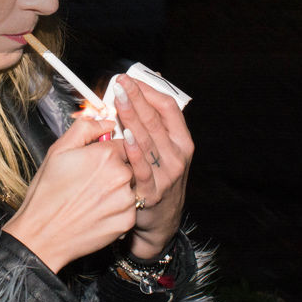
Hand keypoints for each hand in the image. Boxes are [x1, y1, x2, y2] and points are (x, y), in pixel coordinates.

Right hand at [2, 116, 138, 273]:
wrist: (43, 234)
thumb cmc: (48, 193)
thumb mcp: (58, 150)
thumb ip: (85, 128)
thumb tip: (105, 121)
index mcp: (106, 155)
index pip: (122, 142)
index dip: (106, 151)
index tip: (94, 161)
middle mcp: (121, 176)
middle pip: (127, 164)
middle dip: (113, 170)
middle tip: (88, 182)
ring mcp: (126, 200)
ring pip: (129, 186)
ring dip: (116, 190)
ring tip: (91, 198)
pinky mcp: (127, 221)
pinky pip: (128, 209)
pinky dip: (116, 210)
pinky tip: (96, 212)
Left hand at [110, 74, 194, 260]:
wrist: (161, 221)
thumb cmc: (158, 178)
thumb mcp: (164, 151)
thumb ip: (153, 125)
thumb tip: (140, 91)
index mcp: (182, 141)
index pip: (168, 108)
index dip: (149, 91)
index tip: (130, 79)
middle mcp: (177, 155)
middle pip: (156, 120)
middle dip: (137, 98)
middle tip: (120, 83)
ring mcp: (166, 174)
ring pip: (148, 139)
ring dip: (132, 117)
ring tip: (119, 99)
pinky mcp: (151, 192)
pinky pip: (141, 168)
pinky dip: (134, 151)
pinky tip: (125, 136)